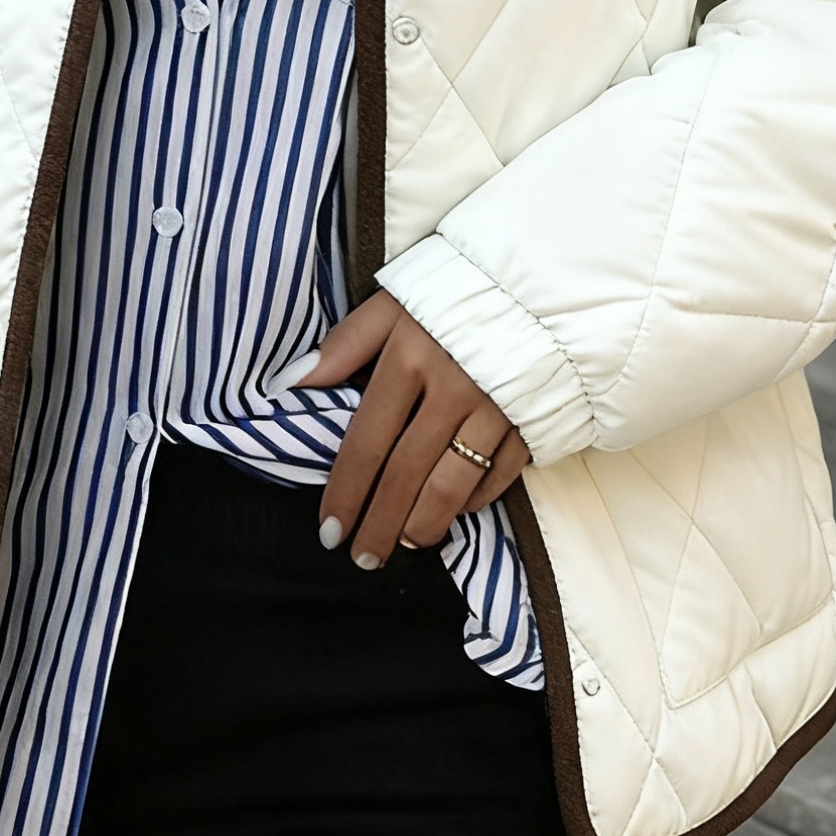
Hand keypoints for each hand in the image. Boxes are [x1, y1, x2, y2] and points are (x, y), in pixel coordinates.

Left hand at [286, 290, 531, 566]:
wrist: (546, 278)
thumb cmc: (456, 289)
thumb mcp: (394, 301)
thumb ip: (343, 345)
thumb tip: (289, 382)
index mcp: (409, 356)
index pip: (367, 442)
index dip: (345, 492)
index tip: (329, 529)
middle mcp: (452, 387)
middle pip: (407, 473)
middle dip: (380, 522)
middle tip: (363, 557)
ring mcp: (496, 406)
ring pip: (453, 484)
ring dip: (424, 523)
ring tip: (403, 544)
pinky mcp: (532, 417)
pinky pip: (500, 474)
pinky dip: (476, 499)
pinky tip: (455, 513)